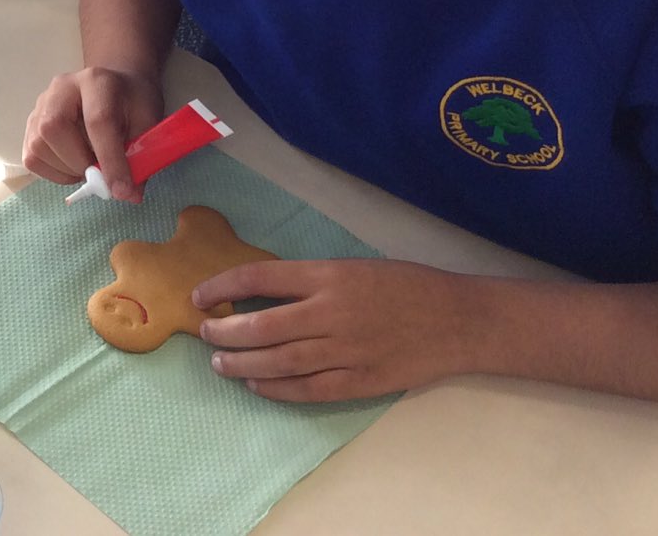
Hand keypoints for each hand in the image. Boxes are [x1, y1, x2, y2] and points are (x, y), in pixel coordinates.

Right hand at [19, 64, 163, 196]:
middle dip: (79, 163)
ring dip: (66, 170)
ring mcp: (41, 104)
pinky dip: (54, 173)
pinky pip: (31, 158)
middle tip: (100, 176)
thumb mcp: (148, 124)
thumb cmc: (131, 104)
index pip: (98, 120)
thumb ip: (141, 156)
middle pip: (55, 127)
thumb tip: (128, 195)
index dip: (109, 160)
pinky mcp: (30, 123)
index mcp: (96, 81)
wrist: (112, 88)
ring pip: (38, 145)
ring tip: (89, 168)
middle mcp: (61, 88)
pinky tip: (73, 166)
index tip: (121, 190)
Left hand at [195, 257, 481, 401]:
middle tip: (204, 336)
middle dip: (225, 332)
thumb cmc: (402, 285)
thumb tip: (258, 294)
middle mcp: (331, 312)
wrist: (458, 319)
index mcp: (327, 275)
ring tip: (220, 363)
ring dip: (243, 365)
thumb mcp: (351, 267)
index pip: (259, 277)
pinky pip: (309, 389)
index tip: (200, 296)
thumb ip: (308, 281)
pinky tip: (258, 386)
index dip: (222, 287)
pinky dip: (278, 389)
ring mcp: (346, 350)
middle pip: (262, 326)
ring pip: (280, 362)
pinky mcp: (361, 381)